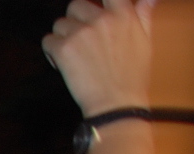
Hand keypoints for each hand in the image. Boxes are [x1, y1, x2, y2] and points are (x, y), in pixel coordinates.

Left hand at [44, 0, 154, 117]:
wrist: (116, 103)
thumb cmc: (132, 75)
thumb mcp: (146, 40)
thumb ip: (143, 14)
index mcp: (123, 14)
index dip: (95, 3)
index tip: (92, 12)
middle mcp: (101, 19)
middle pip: (75, 5)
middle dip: (75, 21)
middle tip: (81, 39)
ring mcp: (81, 33)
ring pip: (60, 24)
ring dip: (63, 37)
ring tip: (73, 54)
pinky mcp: (64, 49)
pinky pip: (48, 41)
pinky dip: (51, 51)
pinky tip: (62, 63)